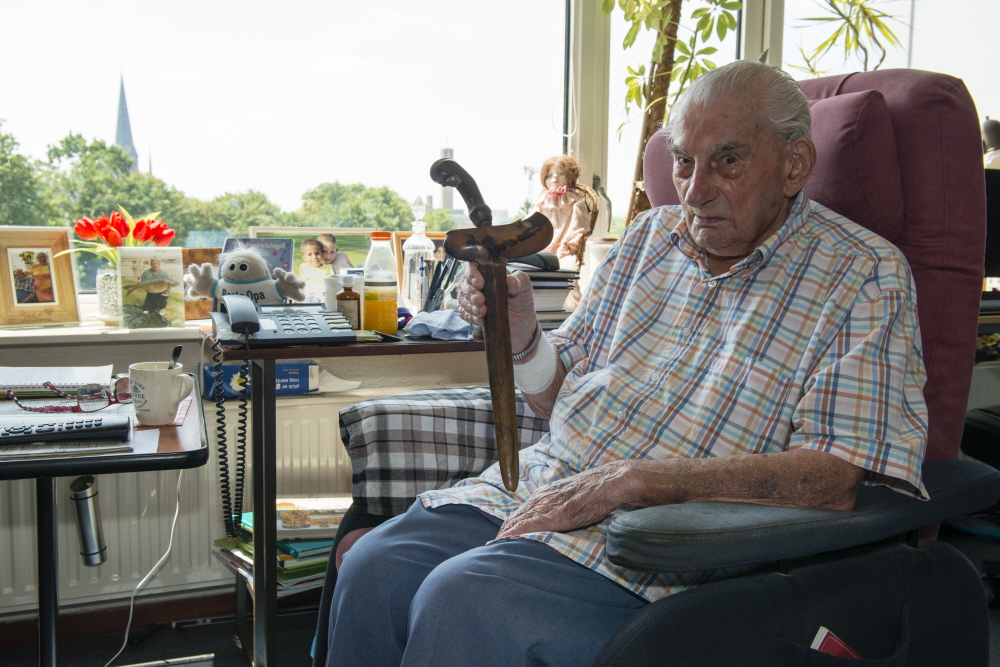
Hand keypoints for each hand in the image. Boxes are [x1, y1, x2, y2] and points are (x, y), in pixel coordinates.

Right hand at [456, 263, 537, 352]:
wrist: (521, 323)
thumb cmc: (521, 300)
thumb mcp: (525, 288)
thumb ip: (520, 281)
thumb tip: (510, 280)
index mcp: (489, 272)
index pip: (473, 265)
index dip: (472, 273)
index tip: (480, 283)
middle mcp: (477, 283)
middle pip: (464, 283)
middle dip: (470, 292)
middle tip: (481, 300)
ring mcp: (472, 298)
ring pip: (462, 298)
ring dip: (470, 306)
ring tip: (483, 312)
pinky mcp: (471, 312)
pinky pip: (463, 313)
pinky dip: (470, 316)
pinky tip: (480, 318)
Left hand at [495, 461, 630, 538]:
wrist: (609, 483)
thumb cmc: (594, 491)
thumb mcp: (569, 495)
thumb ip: (556, 504)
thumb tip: (552, 518)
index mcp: (545, 494)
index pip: (521, 512)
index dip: (509, 525)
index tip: (500, 537)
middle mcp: (542, 498)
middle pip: (515, 517)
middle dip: (503, 532)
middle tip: (491, 545)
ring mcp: (548, 506)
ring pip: (519, 521)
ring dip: (505, 534)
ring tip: (494, 546)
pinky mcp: (555, 515)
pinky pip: (530, 525)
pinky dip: (516, 533)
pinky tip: (507, 540)